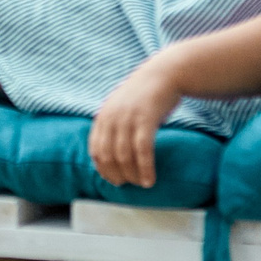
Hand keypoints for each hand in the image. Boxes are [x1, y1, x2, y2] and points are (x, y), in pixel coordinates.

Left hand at [88, 57, 183, 187]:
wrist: (164, 74)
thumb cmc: (145, 96)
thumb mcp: (121, 108)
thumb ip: (114, 126)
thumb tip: (113, 153)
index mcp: (103, 116)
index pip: (95, 149)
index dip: (102, 168)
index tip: (112, 180)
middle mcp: (112, 118)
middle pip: (108, 155)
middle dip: (116, 174)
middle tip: (127, 185)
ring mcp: (128, 118)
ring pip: (125, 155)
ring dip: (132, 175)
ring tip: (141, 184)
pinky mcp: (146, 119)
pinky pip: (143, 150)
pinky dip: (145, 168)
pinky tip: (150, 180)